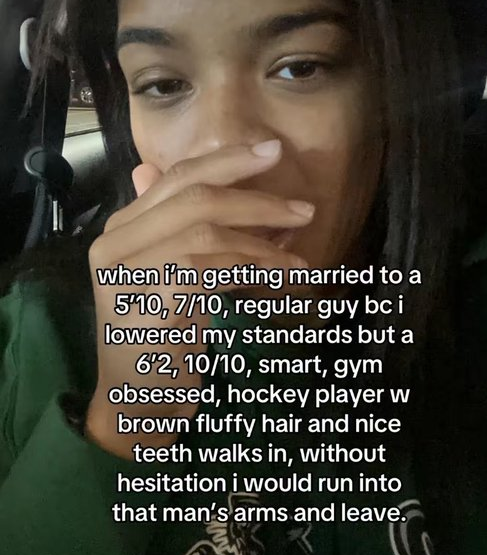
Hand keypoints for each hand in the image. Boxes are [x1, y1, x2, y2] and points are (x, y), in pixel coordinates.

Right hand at [85, 140, 313, 457]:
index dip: (226, 161)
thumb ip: (187, 230)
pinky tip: (284, 275)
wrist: (137, 402)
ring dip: (262, 236)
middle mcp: (115, 245)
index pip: (175, 178)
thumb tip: (229, 189)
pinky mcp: (149, 303)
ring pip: (205, 229)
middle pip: (192, 197)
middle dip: (255, 196)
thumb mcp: (174, 278)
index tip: (273, 152)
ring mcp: (127, 274)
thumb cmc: (160, 341)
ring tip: (300, 251)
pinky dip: (254, 266)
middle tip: (302, 208)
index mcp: (120, 231)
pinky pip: (211, 267)